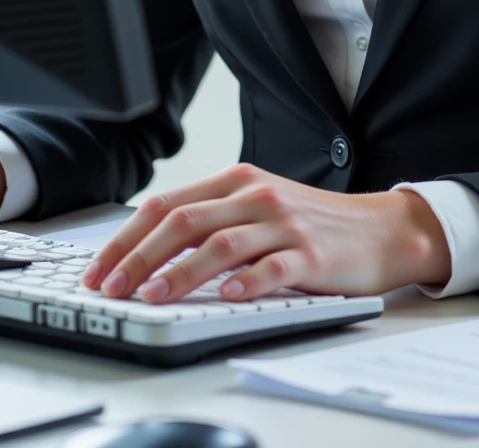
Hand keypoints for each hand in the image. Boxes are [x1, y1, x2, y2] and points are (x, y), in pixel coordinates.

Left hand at [81, 163, 451, 303]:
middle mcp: (255, 195)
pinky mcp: (312, 253)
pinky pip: (272, 267)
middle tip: (113, 288)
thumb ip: (210, 219)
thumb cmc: (311, 224)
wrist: (380, 229)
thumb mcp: (256, 208)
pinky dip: (245, 282)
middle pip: (184, 221)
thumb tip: (146, 252)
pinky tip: (224, 297)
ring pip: (220, 243)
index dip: (127, 238)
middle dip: (140, 257)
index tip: (99, 270)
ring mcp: (284, 223)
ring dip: (180, 272)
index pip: (166, 204)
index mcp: (235, 180)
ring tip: (153, 297)